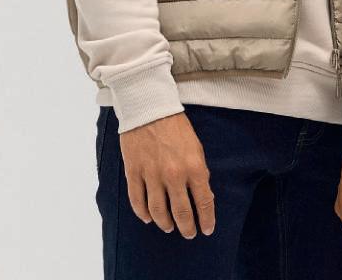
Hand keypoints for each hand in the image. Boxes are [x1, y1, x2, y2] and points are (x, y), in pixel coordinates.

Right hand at [119, 112, 214, 237]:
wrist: (149, 107)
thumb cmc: (176, 126)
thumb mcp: (196, 147)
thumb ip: (199, 172)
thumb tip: (201, 195)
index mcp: (193, 167)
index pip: (203, 202)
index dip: (206, 220)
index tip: (207, 230)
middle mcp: (174, 175)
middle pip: (181, 213)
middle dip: (187, 227)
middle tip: (189, 234)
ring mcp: (152, 175)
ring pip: (158, 212)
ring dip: (165, 224)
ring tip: (169, 227)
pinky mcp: (134, 172)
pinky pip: (138, 201)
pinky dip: (143, 214)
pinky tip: (148, 218)